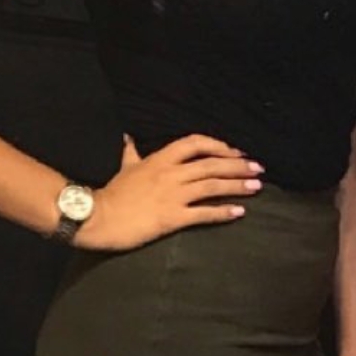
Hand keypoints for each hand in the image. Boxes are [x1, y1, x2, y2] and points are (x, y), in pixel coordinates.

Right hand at [76, 134, 263, 250]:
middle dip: (237, 166)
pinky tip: (239, 213)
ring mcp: (173, 195)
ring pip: (212, 186)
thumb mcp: (124, 167)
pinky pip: (203, 214)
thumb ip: (132, 152)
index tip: (235, 152)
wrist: (97, 217)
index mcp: (160, 159)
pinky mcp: (173, 218)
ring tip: (257, 187)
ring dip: (237, 186)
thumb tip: (128, 137)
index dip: (218, 146)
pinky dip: (223, 212)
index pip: (195, 143)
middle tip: (258, 168)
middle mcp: (170, 174)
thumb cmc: (112, 193)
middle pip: (211, 165)